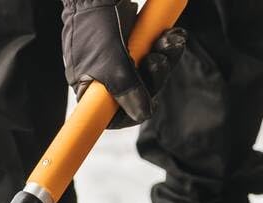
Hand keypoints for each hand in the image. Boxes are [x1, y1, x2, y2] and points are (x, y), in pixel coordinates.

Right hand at [62, 0, 186, 128]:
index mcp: (91, 90)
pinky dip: (167, 45)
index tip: (150, 104)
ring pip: (152, 72)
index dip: (133, 114)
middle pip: (139, 93)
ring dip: (166, 58)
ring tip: (169, 41)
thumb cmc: (94, 26)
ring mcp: (123, 60)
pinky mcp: (136, 44)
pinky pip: (157, 52)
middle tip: (158, 60)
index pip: (112, 116)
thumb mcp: (109, 63)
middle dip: (156, 78)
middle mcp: (107, 78)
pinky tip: (172, 35)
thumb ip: (126, 90)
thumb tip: (143, 114)